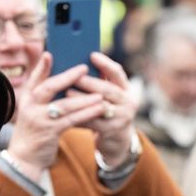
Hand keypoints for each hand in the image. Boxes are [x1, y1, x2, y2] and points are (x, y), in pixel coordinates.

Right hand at [6, 52, 105, 180]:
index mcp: (26, 99)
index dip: (41, 66)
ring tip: (100, 93)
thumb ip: (43, 96)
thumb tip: (60, 79)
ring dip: (83, 98)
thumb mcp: (33, 111)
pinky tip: (98, 109)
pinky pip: (71, 121)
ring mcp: (39, 120)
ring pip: (64, 105)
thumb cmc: (34, 131)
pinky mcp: (49, 132)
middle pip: (48, 87)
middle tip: (84, 68)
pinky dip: (86, 114)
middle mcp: (30, 107)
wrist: (25, 158)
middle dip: (67, 77)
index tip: (50, 53)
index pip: (34, 79)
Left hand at [73, 52, 138, 166]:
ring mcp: (122, 117)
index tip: (92, 55)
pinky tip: (68, 111)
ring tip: (67, 92)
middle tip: (74, 76)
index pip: (118, 73)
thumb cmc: (107, 111)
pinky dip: (80, 116)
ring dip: (83, 98)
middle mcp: (128, 102)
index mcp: (126, 89)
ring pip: (100, 106)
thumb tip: (78, 63)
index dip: (105, 63)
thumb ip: (100, 82)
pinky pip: (94, 122)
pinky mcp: (113, 131)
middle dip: (90, 82)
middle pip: (108, 90)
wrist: (117, 140)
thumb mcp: (109, 96)